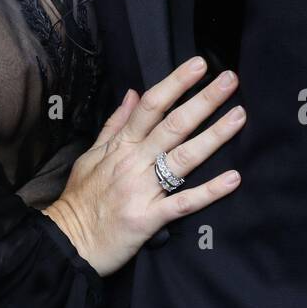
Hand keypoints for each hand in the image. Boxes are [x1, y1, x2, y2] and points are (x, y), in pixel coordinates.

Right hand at [41, 57, 243, 275]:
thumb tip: (133, 93)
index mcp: (120, 146)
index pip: (151, 106)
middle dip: (204, 101)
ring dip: (214, 136)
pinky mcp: (149, 219)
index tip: (199, 65)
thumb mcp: (90, 155)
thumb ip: (114, 124)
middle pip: (173, 125)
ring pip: (183, 158)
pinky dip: (209, 191)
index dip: (176, 83)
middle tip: (230, 80)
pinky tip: (232, 178)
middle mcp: (133, 162)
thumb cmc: (80, 199)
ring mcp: (142, 190)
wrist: (68, 242)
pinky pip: (183, 203)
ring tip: (239, 116)